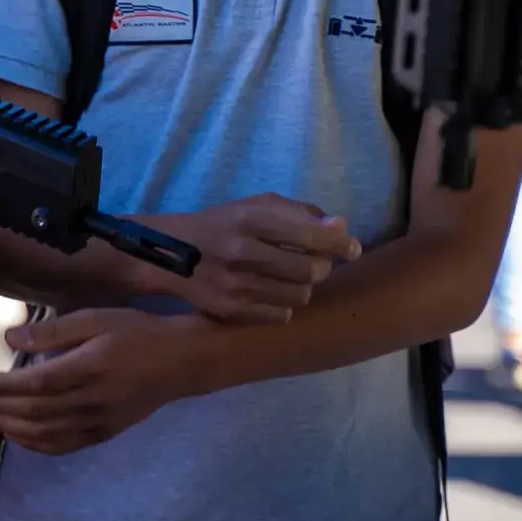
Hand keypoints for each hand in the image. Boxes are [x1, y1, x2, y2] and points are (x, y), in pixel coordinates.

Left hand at [0, 309, 198, 454]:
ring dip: (8, 427)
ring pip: (45, 433)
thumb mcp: (97, 318)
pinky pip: (64, 445)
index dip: (1, 387)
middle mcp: (92, 401)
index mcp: (90, 368)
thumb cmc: (138, 332)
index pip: (35, 383)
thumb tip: (9, 338)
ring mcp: (99, 422)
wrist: (182, 362)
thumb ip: (53, 331)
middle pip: (34, 411)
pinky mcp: (105, 433)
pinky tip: (16, 435)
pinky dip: (35, 444)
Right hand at [158, 194, 357, 324]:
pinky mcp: (229, 312)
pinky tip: (272, 292)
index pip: (310, 236)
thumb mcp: (255, 206)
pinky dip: (285, 304)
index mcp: (249, 219)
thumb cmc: (222, 224)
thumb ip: (300, 213)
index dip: (340, 243)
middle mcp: (241, 252)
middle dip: (322, 266)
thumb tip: (341, 228)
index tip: (352, 248)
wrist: (169, 255)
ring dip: (303, 286)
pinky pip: (282, 315)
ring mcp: (234, 286)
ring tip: (290, 277)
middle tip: (316, 262)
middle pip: (311, 271)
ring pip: (300, 296)